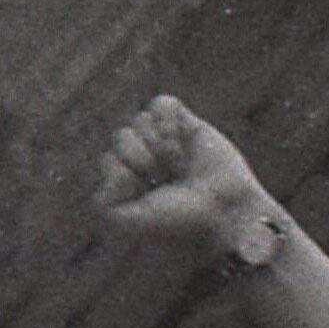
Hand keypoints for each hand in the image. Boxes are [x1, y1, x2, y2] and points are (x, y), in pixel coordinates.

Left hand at [95, 95, 272, 252]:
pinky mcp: (187, 126)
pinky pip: (161, 104)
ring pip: (140, 120)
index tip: (146, 192)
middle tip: (164, 177)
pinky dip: (167, 119)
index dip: (123, 173)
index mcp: (130, 184)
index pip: (108, 160)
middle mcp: (146, 161)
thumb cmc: (179, 222)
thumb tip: (118, 168)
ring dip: (158, 142)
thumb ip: (103, 205)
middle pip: (122, 136)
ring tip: (177, 162)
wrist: (224, 212)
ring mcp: (167, 142)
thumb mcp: (129, 224)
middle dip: (140, 156)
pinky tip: (179, 139)